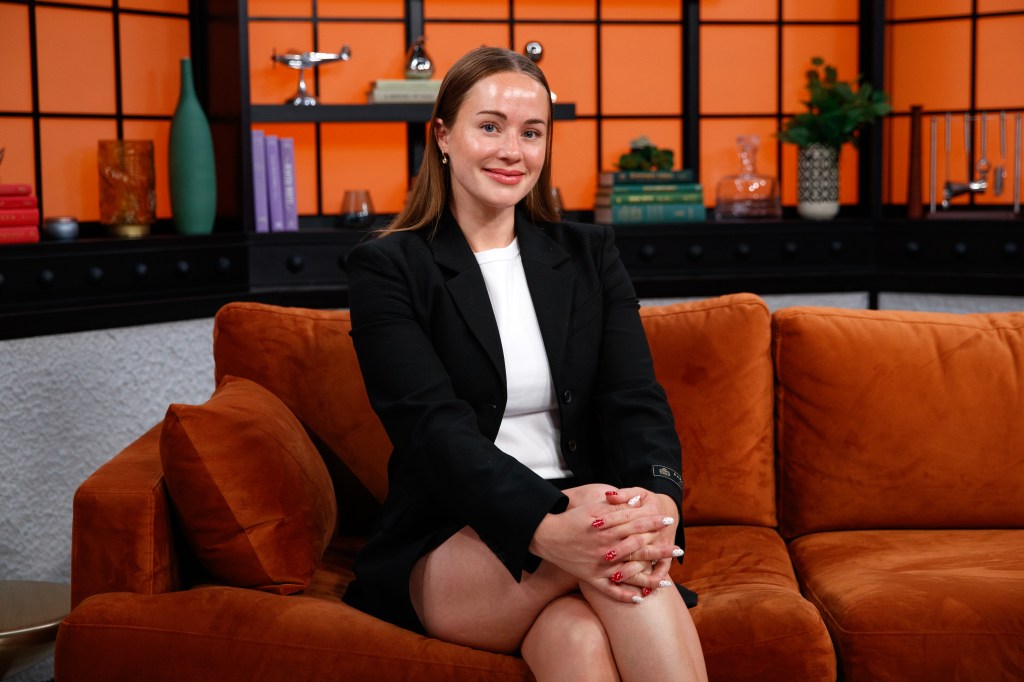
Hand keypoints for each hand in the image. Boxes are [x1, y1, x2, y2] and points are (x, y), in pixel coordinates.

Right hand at [529, 499, 680, 602]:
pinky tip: (639, 599)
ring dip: (649, 577)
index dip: (653, 522)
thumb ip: (617, 507)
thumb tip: (639, 502)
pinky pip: (610, 590)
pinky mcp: (591, 578)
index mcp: (607, 528)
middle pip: (638, 549)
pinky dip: (624, 595)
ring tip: (667, 580)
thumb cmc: (571, 519)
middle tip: (678, 549)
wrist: (546, 536)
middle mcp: (606, 548)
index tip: (668, 521)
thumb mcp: (593, 507)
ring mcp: (599, 565)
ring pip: (629, 573)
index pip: (636, 524)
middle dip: (660, 549)